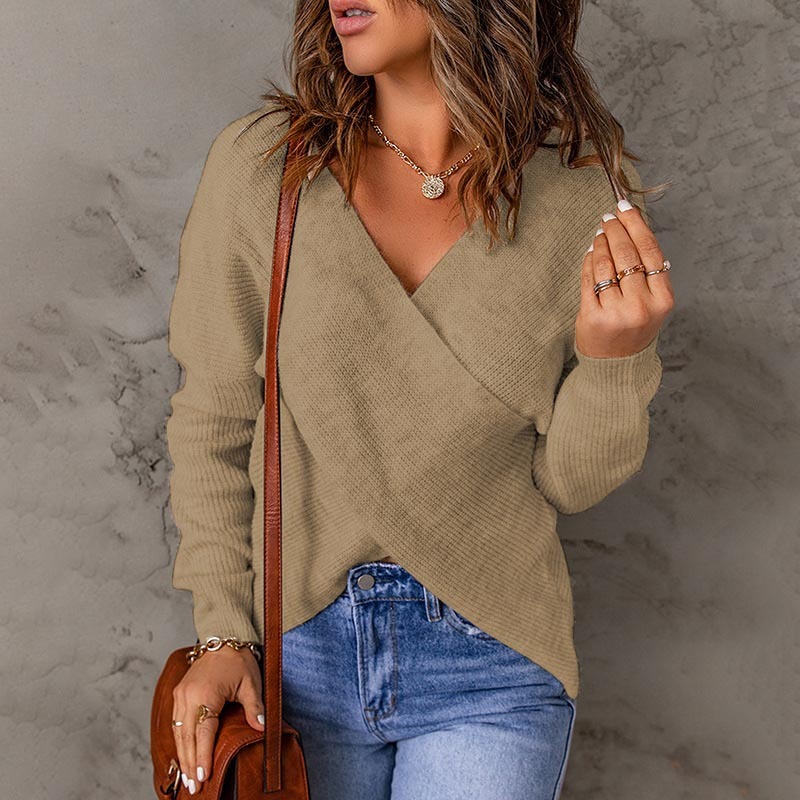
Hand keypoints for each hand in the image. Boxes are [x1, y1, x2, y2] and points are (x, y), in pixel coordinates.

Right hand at [171, 646, 264, 793]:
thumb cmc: (238, 660)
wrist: (223, 638)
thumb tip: (261, 727)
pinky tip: (183, 755)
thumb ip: (254, 707)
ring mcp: (180, 695)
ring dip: (182, 755)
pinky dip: (179, 741)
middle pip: (185, 737)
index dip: (202, 756)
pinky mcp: (179, 694)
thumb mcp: (251, 682)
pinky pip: (176, 723)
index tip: (202, 777)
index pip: (202, 732)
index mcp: (204, 695)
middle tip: (193, 787)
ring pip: (178, 732)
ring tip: (186, 778)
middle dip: (189, 763)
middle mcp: (187, 697)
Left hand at [576, 200, 674, 357]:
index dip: (636, 225)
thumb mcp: (652, 302)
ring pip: (606, 265)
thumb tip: (629, 230)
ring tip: (600, 233)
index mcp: (663, 299)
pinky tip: (591, 252)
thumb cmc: (634, 328)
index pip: (649, 251)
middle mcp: (642, 305)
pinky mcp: (593, 317)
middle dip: (616, 230)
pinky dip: (589, 261)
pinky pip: (589, 280)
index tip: (625, 208)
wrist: (616, 365)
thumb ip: (646, 272)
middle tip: (608, 217)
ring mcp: (617, 312)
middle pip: (627, 254)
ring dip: (601, 243)